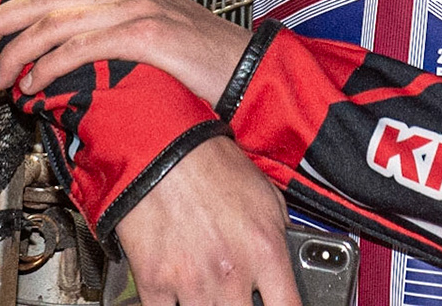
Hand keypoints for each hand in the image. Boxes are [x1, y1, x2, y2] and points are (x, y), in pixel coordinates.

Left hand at [0, 0, 248, 105]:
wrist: (247, 69)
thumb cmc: (204, 57)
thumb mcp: (155, 29)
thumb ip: (114, 27)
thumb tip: (70, 45)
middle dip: (0, 18)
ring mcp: (135, 10)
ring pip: (54, 20)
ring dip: (17, 52)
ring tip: (0, 77)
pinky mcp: (144, 37)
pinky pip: (79, 47)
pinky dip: (48, 67)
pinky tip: (34, 86)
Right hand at [113, 135, 301, 305]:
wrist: (162, 151)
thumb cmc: (213, 166)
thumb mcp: (267, 196)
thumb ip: (279, 236)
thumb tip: (286, 262)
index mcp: (265, 251)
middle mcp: (232, 273)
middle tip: (236, 293)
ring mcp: (192, 283)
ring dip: (208, 305)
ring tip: (207, 284)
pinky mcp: (155, 284)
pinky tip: (180, 294)